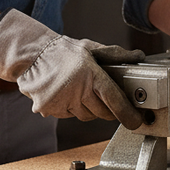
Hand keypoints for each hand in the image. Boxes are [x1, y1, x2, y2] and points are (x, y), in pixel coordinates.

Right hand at [0, 10, 143, 128]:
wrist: (31, 54)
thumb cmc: (63, 51)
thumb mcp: (91, 48)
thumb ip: (115, 54)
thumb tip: (138, 56)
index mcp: (90, 74)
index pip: (114, 100)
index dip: (127, 113)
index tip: (135, 121)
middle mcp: (76, 89)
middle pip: (102, 112)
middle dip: (108, 108)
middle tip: (104, 97)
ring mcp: (61, 102)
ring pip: (86, 116)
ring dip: (89, 108)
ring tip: (81, 90)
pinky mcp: (49, 109)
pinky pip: (69, 115)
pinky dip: (72, 108)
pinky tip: (67, 93)